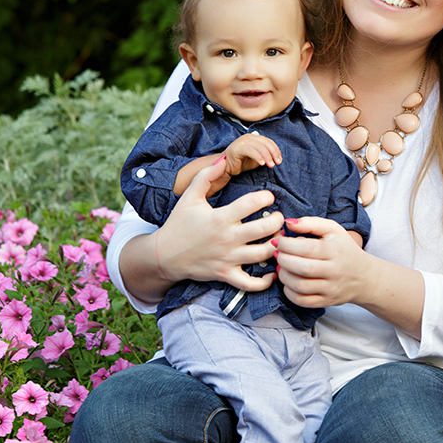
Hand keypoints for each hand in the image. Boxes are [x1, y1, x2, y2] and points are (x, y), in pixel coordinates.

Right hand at [154, 159, 282, 292]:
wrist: (164, 255)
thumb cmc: (179, 224)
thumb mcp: (190, 197)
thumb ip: (206, 175)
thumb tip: (223, 159)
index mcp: (220, 217)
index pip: (253, 203)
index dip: (266, 197)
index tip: (268, 197)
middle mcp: (227, 238)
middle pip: (266, 228)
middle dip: (278, 220)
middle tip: (279, 217)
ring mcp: (228, 259)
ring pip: (264, 254)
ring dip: (277, 245)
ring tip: (278, 237)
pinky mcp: (227, 275)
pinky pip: (252, 284)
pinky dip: (266, 280)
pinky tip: (272, 269)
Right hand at [224, 134, 282, 174]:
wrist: (226, 167)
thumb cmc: (241, 162)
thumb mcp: (257, 158)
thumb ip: (265, 155)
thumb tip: (277, 158)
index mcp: (254, 138)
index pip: (268, 141)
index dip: (276, 150)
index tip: (279, 160)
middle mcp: (248, 137)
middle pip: (265, 142)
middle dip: (273, 153)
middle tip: (277, 163)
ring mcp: (242, 141)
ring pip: (259, 146)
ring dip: (267, 156)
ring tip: (271, 165)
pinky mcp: (237, 148)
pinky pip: (250, 150)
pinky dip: (258, 157)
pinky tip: (262, 164)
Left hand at [271, 217, 373, 308]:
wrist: (364, 277)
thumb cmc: (344, 249)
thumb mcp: (333, 230)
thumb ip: (310, 223)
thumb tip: (288, 223)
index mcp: (335, 251)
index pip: (307, 249)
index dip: (287, 245)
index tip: (278, 241)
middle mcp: (334, 271)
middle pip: (302, 268)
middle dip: (283, 260)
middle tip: (277, 254)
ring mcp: (331, 288)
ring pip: (300, 286)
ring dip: (284, 276)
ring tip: (281, 267)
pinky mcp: (326, 301)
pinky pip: (302, 301)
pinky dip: (289, 292)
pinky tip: (288, 282)